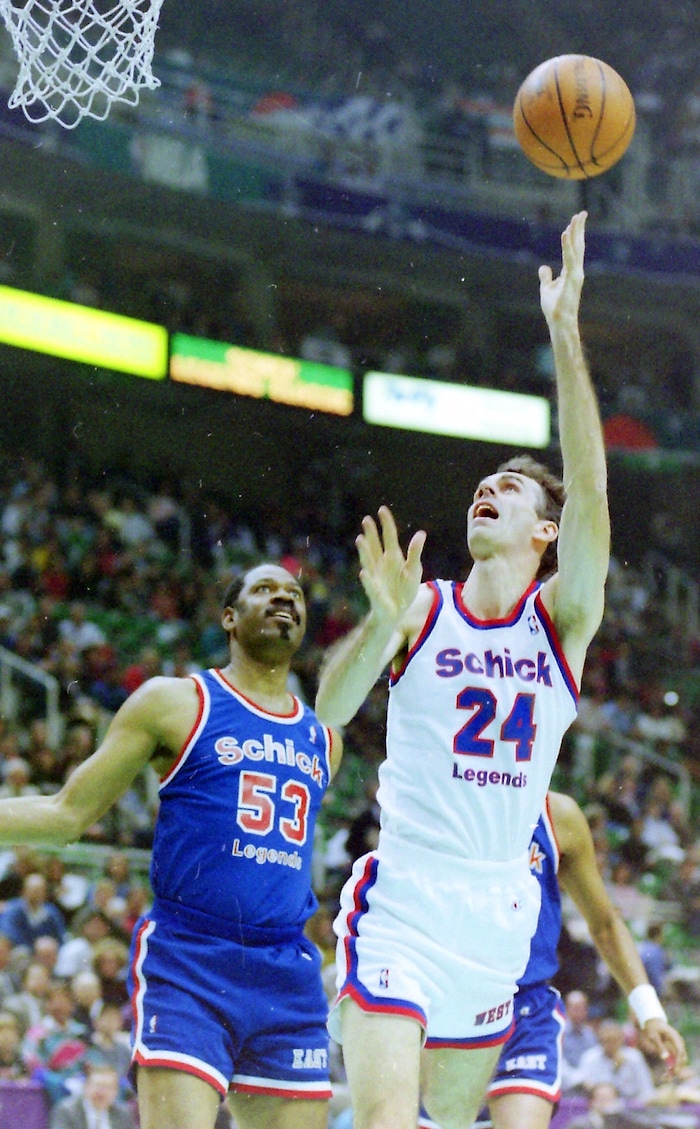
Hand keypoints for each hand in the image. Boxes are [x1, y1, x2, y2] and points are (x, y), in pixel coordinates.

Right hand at [356, 506, 425, 627]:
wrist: (396, 613)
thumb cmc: (404, 590)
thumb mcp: (414, 570)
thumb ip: (415, 553)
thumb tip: (421, 533)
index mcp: (393, 557)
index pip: (389, 537)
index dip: (386, 524)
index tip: (382, 510)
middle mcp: (381, 564)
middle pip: (375, 545)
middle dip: (371, 534)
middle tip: (366, 519)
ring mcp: (376, 577)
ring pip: (368, 561)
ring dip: (364, 551)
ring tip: (360, 539)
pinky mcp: (375, 592)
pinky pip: (371, 585)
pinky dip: (367, 580)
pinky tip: (363, 573)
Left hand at [538, 210, 585, 328]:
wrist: (559, 322)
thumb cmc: (554, 308)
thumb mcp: (546, 289)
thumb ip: (546, 277)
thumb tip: (543, 267)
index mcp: (571, 272)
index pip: (574, 250)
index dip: (574, 235)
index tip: (575, 221)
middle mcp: (576, 271)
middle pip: (578, 245)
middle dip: (579, 229)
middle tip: (582, 213)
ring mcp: (576, 274)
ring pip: (576, 249)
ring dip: (576, 232)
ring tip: (576, 218)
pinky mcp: (572, 279)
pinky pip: (569, 258)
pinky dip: (567, 245)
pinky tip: (565, 233)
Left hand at [638, 1018, 687, 1078]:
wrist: (653, 1022)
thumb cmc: (652, 1028)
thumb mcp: (653, 1035)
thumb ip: (659, 1046)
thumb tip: (665, 1058)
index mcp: (674, 1037)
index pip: (680, 1052)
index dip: (678, 1062)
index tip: (674, 1072)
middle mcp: (678, 1043)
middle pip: (682, 1058)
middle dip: (676, 1069)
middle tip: (667, 1078)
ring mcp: (677, 1047)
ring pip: (679, 1062)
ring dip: (674, 1071)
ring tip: (664, 1079)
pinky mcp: (674, 1051)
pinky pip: (675, 1061)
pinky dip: (671, 1068)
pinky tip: (664, 1075)